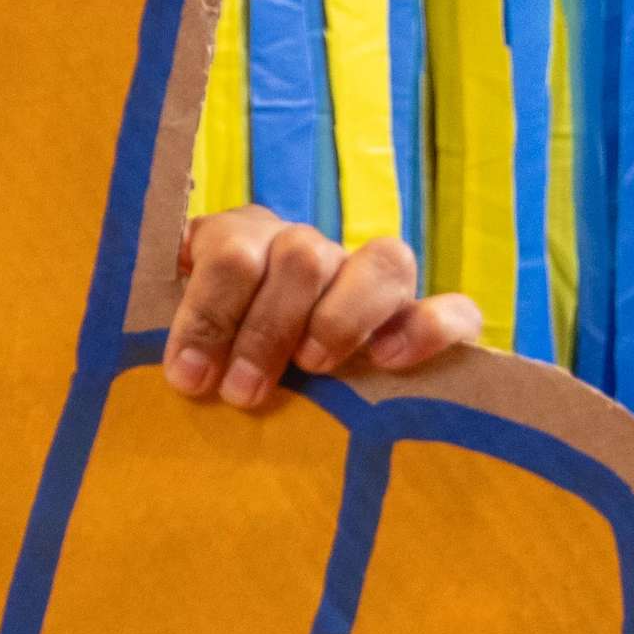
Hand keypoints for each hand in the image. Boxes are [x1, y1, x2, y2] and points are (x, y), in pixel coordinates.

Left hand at [163, 208, 485, 408]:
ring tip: (314, 367)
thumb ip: (180, 341)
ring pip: (380, 261)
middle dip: (266, 330)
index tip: (189, 375)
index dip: (208, 313)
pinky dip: (429, 328)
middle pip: (300, 256)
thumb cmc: (211, 359)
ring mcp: (368, 277)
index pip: (230, 253)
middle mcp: (307, 248)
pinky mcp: (420, 317)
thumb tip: (178, 370)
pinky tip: (391, 361)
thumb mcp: (185, 342)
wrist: (259, 360)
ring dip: (342, 319)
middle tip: (242, 392)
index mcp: (243, 241)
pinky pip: (454, 308)